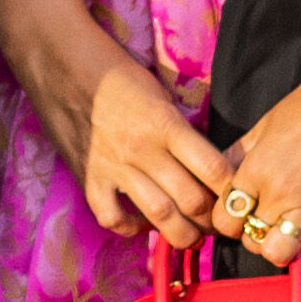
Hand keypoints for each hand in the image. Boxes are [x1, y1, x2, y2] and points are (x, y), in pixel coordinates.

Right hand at [32, 35, 232, 245]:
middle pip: (191, 200)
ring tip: (190, 235)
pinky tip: (141, 223)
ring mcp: (113, 166)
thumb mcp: (161, 96)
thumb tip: (208, 168)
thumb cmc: (118, 77)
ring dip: (181, 234)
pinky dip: (130, 228)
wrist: (64, 66)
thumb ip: (183, 133)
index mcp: (167, 124)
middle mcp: (143, 149)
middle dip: (211, 219)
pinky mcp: (88, 178)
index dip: (232, 191)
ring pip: (159, 216)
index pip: (214, 169)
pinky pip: (112, 217)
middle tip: (217, 224)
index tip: (236, 199)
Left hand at [220, 70, 300, 270]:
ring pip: (281, 254)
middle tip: (268, 221)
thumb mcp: (265, 125)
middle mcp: (281, 194)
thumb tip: (218, 176)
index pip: (225, 219)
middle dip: (255, 235)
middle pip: (251, 241)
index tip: (242, 213)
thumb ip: (239, 155)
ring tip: (291, 232)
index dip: (230, 221)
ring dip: (282, 247)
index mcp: (256, 170)